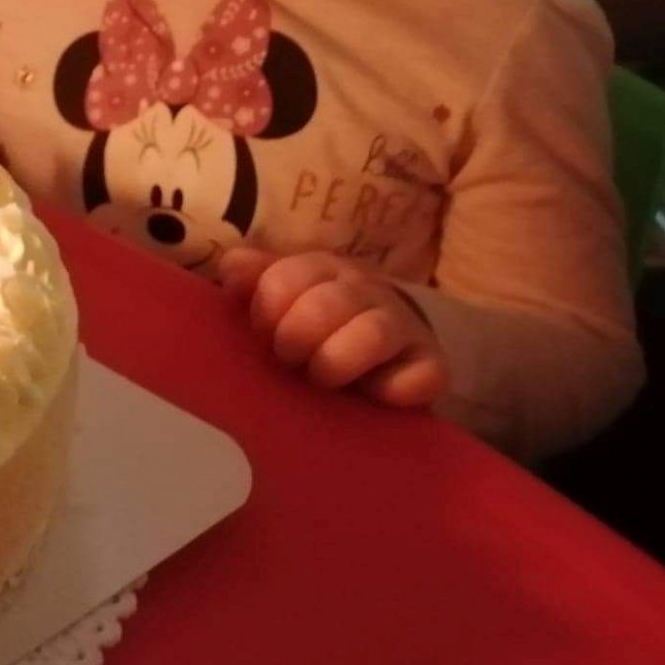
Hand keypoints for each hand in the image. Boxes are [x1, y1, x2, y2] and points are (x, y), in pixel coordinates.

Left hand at [218, 248, 448, 407]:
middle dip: (296, 338)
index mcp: (322, 268)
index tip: (262, 334)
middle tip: (289, 360)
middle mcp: (366, 290)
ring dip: (336, 361)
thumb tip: (231, 267)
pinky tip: (373, 396)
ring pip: (372, 333)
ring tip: (322, 379)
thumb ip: (254, 279)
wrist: (389, 353)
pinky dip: (392, 390)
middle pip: (326, 303)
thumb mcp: (284, 298)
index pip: (285, 278)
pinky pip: (419, 377)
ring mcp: (404, 327)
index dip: (266, 310)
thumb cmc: (320, 326)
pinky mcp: (433, 368)